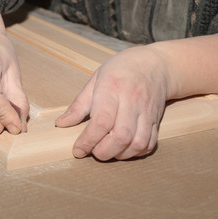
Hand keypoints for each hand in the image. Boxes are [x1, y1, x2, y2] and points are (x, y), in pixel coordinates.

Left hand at [56, 46, 171, 159]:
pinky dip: (135, 153)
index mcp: (112, 89)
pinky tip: (124, 149)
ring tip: (108, 151)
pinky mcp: (156, 121)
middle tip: (93, 152)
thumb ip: (78, 105)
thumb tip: (61, 124)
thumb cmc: (121, 70)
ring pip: (137, 143)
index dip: (88, 140)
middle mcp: (132, 101)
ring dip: (120, 155)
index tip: (77, 150)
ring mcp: (147, 112)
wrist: (155, 64)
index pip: (102, 121)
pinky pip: (149, 143)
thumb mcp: (95, 80)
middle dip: (104, 151)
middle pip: (121, 136)